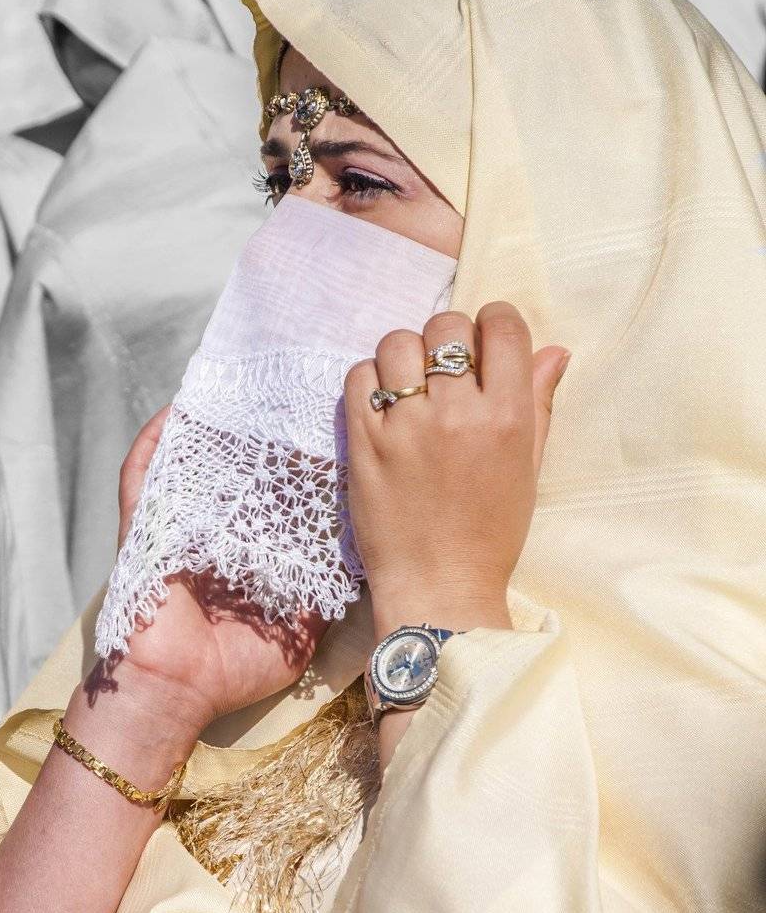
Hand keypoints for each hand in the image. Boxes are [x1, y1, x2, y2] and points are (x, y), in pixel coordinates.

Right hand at [86, 407, 326, 742]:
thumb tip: (366, 564)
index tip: (336, 432)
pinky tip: (178, 408)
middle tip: (299, 395)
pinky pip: (143, 473)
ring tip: (248, 389)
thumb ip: (326, 597)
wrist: (174, 695)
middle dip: (268, 433)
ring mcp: (177, 525)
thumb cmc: (232, 673)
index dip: (305, 463)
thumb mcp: (299, 632)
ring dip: (218, 425)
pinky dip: (157, 440)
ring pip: (198, 461)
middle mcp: (215, 531)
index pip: (282, 495)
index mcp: (251, 552)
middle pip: (244, 468)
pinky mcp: (143, 528)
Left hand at [344, 302, 569, 636]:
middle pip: (446, 325)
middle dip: (447, 340)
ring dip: (405, 357)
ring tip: (410, 388)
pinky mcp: (364, 443)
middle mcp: (456, 412)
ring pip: (397, 343)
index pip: (501, 325)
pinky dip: (369, 381)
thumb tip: (553, 350)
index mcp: (507, 416)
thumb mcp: (528, 468)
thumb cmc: (490, 533)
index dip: (493, 324)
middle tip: (445, 374)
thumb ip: (538, 403)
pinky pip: (358, 376)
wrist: (439, 588)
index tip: (485, 344)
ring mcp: (405, 426)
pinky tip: (383, 407)